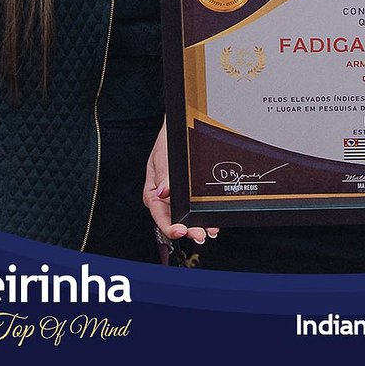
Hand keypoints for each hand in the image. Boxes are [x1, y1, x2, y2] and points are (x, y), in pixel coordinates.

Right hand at [143, 121, 218, 246]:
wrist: (180, 130)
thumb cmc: (166, 143)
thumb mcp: (162, 158)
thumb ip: (163, 176)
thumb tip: (162, 192)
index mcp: (152, 194)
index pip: (159, 216)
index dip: (170, 227)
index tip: (181, 230)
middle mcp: (164, 199)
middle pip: (175, 221)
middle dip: (188, 230)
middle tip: (200, 235)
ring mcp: (177, 199)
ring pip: (187, 217)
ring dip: (198, 225)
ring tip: (209, 230)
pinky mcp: (189, 196)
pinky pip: (195, 209)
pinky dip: (204, 216)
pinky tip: (211, 220)